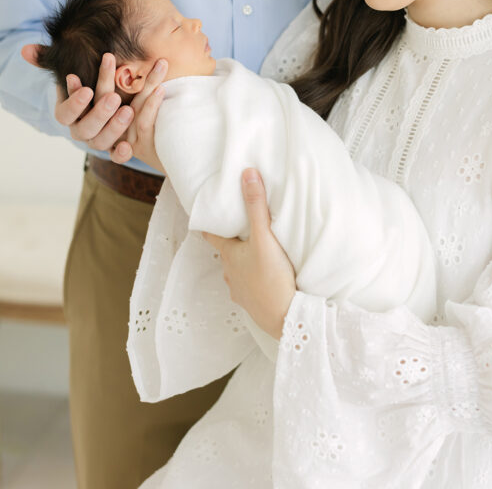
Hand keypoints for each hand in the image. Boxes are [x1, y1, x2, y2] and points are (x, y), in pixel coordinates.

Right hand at [21, 45, 165, 166]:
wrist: (110, 93)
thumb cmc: (86, 76)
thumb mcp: (69, 67)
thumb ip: (48, 59)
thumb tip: (26, 49)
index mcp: (66, 114)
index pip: (65, 114)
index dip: (75, 104)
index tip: (87, 89)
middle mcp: (79, 130)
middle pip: (85, 129)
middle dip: (100, 113)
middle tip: (114, 98)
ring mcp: (97, 140)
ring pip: (101, 142)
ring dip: (114, 127)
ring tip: (128, 110)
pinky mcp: (115, 145)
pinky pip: (116, 156)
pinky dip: (122, 153)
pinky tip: (129, 145)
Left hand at [203, 169, 295, 339]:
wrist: (287, 319)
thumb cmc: (272, 277)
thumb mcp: (265, 237)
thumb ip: (256, 206)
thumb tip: (247, 173)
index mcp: (229, 255)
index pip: (212, 235)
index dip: (208, 224)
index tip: (204, 215)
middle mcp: (230, 273)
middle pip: (227, 253)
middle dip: (232, 242)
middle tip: (240, 229)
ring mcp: (240, 291)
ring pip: (238, 271)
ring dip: (244, 261)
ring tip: (256, 253)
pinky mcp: (254, 304)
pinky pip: (250, 287)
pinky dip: (254, 279)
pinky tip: (266, 278)